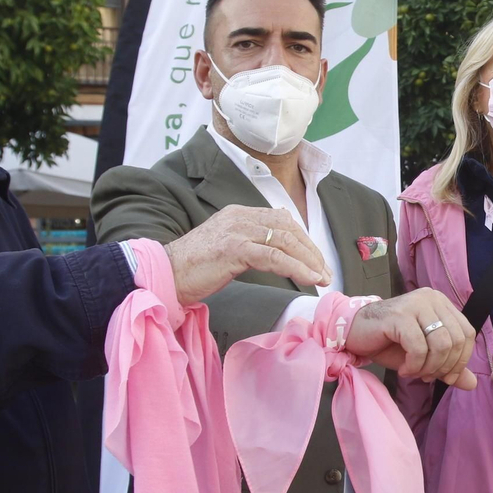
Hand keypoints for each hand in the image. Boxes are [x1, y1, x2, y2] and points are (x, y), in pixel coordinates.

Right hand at [165, 205, 330, 305]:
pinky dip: (296, 268)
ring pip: (285, 241)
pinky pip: (274, 256)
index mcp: (239, 214)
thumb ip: (249, 243)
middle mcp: (240, 217)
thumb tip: (278, 254)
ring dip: (309, 260)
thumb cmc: (195, 267)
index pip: (282, 221)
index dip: (304, 240)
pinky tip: (309, 279)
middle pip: (288, 228)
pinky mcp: (234, 249)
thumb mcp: (227, 247)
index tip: (317, 261)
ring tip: (322, 278)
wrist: (166, 273)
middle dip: (311, 251)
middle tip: (326, 272)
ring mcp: (237, 231)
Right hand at [346, 289, 477, 390]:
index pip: (467, 333)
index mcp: (441, 303)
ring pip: (440, 343)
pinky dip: (414, 365)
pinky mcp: (400, 315)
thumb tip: (473, 384)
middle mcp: (431, 299)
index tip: (447, 377)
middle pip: (456, 339)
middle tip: (428, 377)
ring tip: (415, 373)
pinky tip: (404, 370)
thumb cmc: (389, 342)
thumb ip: (448, 367)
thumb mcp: (424, 357)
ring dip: (429, 367)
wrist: (354, 333)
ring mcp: (415, 304)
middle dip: (444, 366)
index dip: (461, 360)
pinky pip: (418, 347)